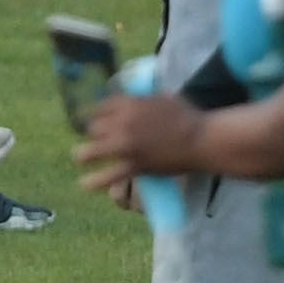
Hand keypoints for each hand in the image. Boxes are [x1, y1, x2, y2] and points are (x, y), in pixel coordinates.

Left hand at [73, 90, 203, 193]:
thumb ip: (141, 100)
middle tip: (101, 140)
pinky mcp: (134, 166)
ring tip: (81, 158)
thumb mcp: (161, 98)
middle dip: (97, 134)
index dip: (99, 115)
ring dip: (84, 155)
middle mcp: (122, 123)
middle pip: (94, 128)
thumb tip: (131, 98)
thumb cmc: (187, 116)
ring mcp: (126, 145)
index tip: (99, 121)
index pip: (101, 107)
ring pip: (90, 151)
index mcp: (129, 104)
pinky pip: (107, 176)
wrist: (201, 139)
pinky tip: (85, 184)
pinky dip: (94, 182)